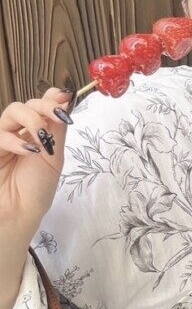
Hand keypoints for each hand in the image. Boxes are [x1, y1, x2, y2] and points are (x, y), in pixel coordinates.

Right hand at [0, 88, 72, 241]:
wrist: (20, 212)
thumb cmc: (37, 187)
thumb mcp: (54, 156)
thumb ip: (57, 129)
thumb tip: (66, 99)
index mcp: (38, 132)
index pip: (41, 105)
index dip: (51, 97)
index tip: (65, 96)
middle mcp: (20, 131)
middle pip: (27, 103)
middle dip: (44, 106)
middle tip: (58, 117)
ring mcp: (4, 138)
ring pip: (12, 111)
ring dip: (32, 119)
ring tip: (43, 138)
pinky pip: (0, 135)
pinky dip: (16, 141)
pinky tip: (29, 151)